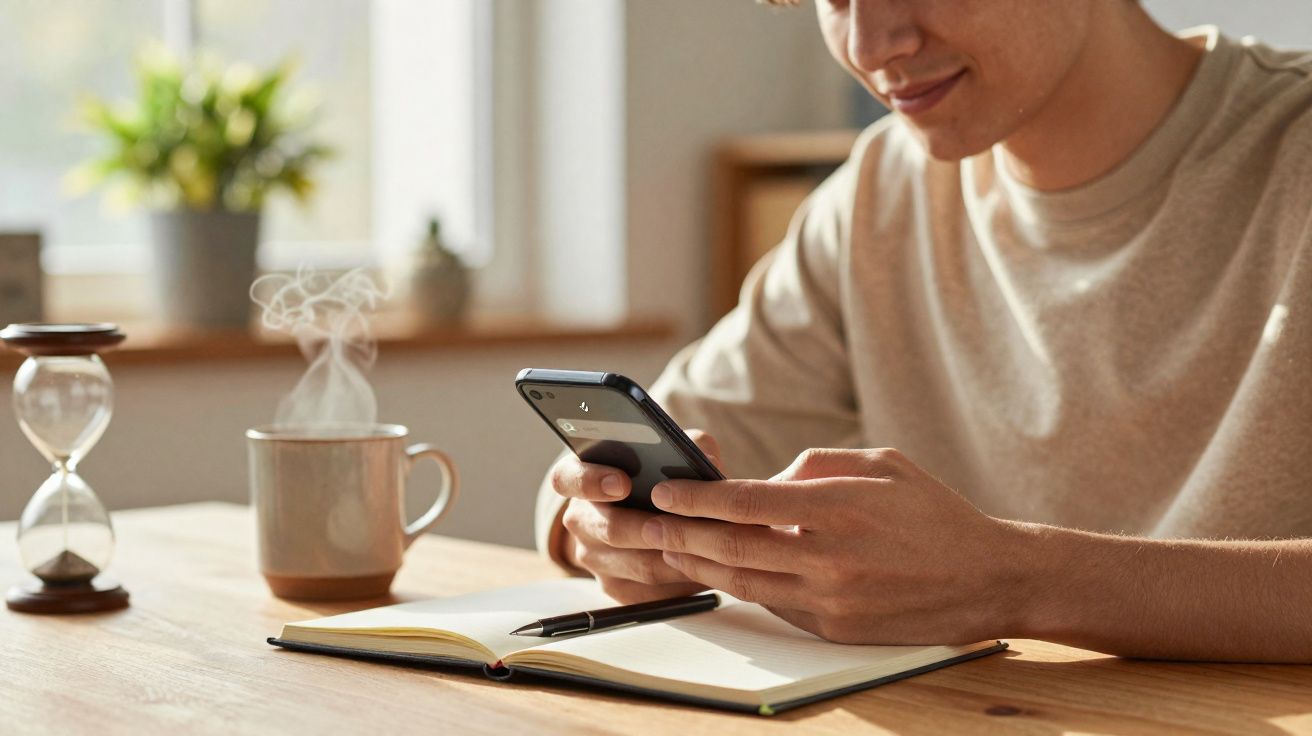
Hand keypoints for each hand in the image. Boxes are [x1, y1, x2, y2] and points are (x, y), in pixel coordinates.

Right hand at [550, 430, 723, 602]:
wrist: (644, 516)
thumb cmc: (656, 476)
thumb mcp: (665, 451)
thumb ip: (685, 445)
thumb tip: (709, 461)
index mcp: (580, 478)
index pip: (568, 479)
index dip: (591, 481)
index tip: (622, 483)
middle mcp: (580, 520)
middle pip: (611, 530)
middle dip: (649, 529)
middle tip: (679, 524)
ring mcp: (594, 558)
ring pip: (637, 565)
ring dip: (674, 557)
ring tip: (708, 547)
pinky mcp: (616, 589)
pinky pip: (650, 594)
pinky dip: (680, 583)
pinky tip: (706, 569)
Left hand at [641, 448, 1030, 643]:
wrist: (988, 578)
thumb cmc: (933, 512)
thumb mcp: (880, 463)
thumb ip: (814, 466)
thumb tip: (762, 482)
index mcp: (839, 508)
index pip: (746, 503)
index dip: (698, 497)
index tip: (668, 489)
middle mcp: (829, 558)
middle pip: (733, 548)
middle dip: (683, 533)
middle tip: (652, 520)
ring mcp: (831, 600)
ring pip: (744, 583)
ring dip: (701, 565)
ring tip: (671, 546)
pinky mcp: (836, 628)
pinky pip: (775, 605)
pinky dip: (744, 586)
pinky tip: (722, 570)